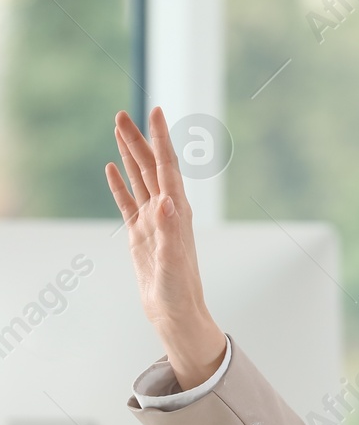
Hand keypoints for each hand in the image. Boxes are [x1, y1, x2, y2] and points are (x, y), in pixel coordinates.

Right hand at [104, 107, 226, 389]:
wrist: (175, 313)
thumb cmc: (178, 291)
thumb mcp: (172, 262)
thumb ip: (169, 231)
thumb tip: (166, 202)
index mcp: (176, 213)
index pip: (166, 167)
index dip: (160, 140)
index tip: (156, 111)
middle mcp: (166, 212)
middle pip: (150, 167)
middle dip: (139, 139)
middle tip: (123, 113)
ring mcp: (153, 221)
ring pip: (139, 179)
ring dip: (130, 154)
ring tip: (119, 129)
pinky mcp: (141, 234)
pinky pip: (128, 201)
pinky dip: (121, 183)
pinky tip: (114, 168)